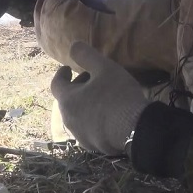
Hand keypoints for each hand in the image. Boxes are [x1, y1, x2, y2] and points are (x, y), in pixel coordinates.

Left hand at [50, 41, 149, 155]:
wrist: (136, 130)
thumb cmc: (117, 95)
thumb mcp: (104, 68)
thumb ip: (86, 55)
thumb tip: (72, 45)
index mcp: (67, 100)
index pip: (56, 84)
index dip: (61, 74)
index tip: (67, 68)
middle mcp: (69, 120)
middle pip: (67, 100)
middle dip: (76, 88)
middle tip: (91, 80)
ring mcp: (80, 136)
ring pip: (78, 116)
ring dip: (85, 105)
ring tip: (102, 98)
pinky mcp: (94, 147)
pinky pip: (89, 129)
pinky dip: (94, 120)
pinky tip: (109, 116)